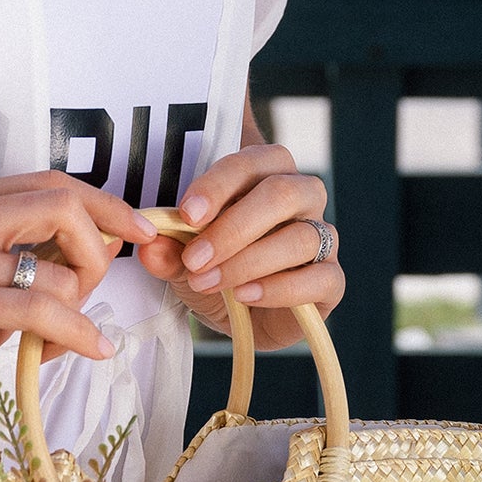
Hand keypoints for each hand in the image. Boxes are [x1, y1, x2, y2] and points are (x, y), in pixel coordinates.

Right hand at [0, 172, 153, 427]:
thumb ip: (27, 254)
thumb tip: (103, 246)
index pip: (54, 184)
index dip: (108, 204)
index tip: (141, 231)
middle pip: (63, 207)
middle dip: (101, 251)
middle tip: (96, 291)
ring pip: (58, 270)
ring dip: (79, 309)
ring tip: (62, 335)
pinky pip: (40, 309)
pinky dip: (76, 331)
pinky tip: (89, 347)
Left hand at [135, 141, 343, 350]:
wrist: (239, 318)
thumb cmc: (214, 270)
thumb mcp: (182, 260)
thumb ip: (169, 249)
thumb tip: (150, 244)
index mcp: (267, 175)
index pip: (251, 162)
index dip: (219, 185)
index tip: (187, 214)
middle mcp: (301, 199)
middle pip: (282, 192)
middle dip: (233, 226)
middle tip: (194, 258)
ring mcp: (321, 239)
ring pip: (300, 237)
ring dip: (248, 261)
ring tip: (209, 281)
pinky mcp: (331, 281)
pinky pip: (321, 277)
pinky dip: (280, 288)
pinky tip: (246, 296)